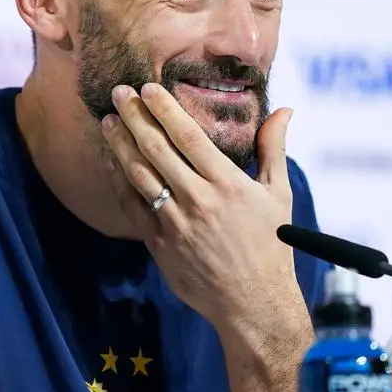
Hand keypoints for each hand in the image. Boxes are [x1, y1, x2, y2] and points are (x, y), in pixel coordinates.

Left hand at [99, 82, 299, 333]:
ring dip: (119, 145)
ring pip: (139, 175)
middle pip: (157, 149)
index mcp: (227, 183)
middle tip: (118, 93)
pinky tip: (111, 162)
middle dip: (134, 117)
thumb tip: (284, 110)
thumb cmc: (270, 245)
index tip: (147, 88)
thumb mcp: (279, 194)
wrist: (253, 303)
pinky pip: (132, 206)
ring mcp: (175, 223)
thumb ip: (273, 148)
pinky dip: (119, 181)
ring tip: (107, 121)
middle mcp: (198, 200)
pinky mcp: (159, 244)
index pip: (188, 136)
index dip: (164, 109)